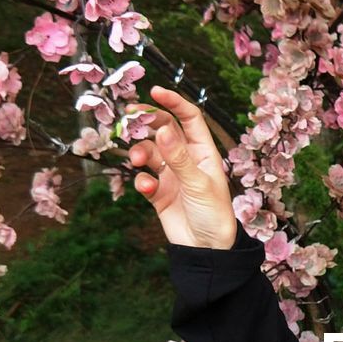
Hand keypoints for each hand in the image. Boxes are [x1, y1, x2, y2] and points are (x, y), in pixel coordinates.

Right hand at [123, 85, 238, 249]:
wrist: (207, 249)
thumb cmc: (213, 215)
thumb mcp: (198, 184)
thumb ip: (178, 157)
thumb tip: (163, 128)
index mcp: (203, 152)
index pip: (189, 118)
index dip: (173, 102)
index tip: (154, 92)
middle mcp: (186, 159)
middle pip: (163, 129)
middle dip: (147, 123)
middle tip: (129, 118)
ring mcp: (171, 175)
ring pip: (149, 152)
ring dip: (139, 152)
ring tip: (137, 161)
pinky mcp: (158, 192)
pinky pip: (144, 178)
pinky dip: (141, 180)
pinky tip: (147, 189)